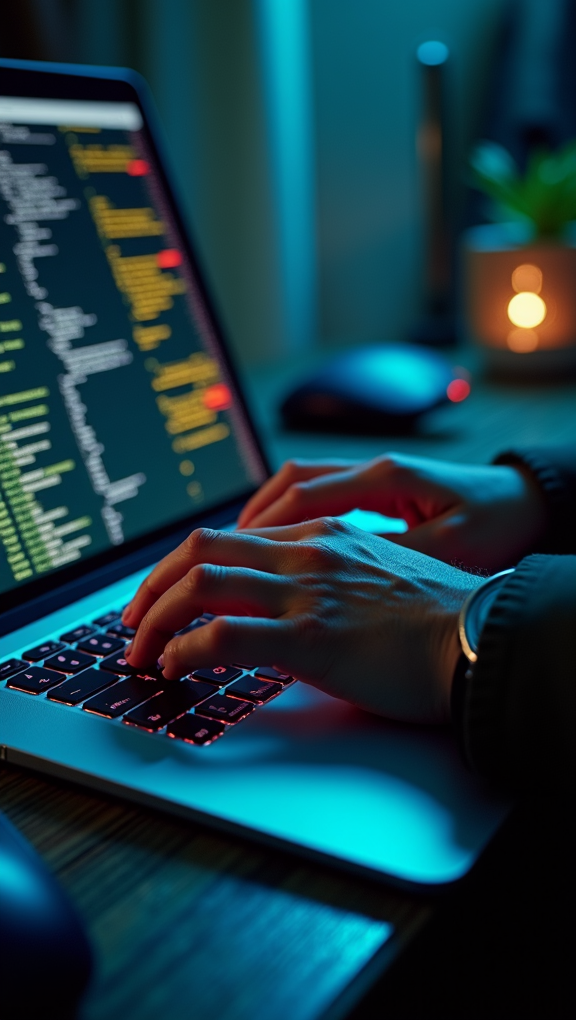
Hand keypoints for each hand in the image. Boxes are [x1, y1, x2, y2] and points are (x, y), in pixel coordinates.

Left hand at [123, 519, 481, 723]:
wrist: (476, 637)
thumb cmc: (432, 617)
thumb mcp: (372, 573)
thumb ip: (324, 575)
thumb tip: (284, 605)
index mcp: (321, 533)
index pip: (229, 536)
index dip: (183, 566)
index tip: (165, 595)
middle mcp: (305, 551)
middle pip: (199, 548)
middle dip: (152, 585)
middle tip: (134, 620)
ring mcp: (304, 591)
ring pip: (198, 583)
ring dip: (156, 619)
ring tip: (143, 651)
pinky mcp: (308, 636)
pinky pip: (222, 635)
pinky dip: (185, 651)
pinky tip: (177, 669)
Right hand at [237, 454, 546, 570]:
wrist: (524, 504)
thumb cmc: (494, 524)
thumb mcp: (445, 550)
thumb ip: (390, 560)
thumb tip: (333, 581)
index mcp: (386, 478)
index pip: (304, 493)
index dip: (262, 524)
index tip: (227, 555)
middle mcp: (372, 470)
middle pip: (290, 483)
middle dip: (247, 517)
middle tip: (212, 556)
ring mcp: (372, 477)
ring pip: (299, 487)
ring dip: (263, 517)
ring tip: (231, 552)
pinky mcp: (376, 493)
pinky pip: (318, 499)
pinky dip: (288, 520)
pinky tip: (275, 549)